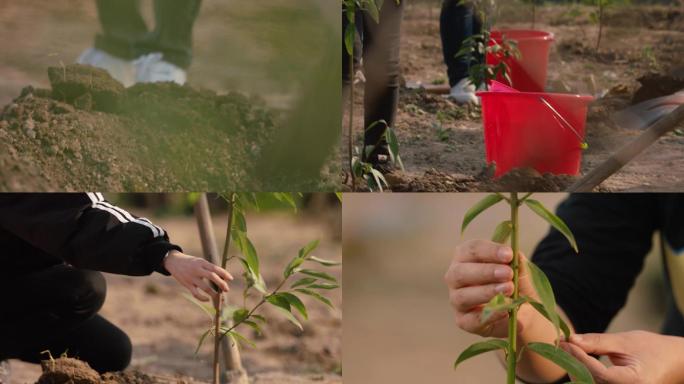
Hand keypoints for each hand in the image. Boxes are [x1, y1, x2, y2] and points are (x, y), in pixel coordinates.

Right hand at [164, 250, 232, 301]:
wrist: (173, 262)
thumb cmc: (191, 262)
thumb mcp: (200, 261)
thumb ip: (209, 268)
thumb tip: (223, 277)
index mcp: (202, 262)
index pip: (215, 268)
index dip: (224, 273)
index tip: (231, 279)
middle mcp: (197, 269)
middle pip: (212, 276)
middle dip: (221, 284)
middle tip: (227, 289)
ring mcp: (191, 278)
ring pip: (205, 287)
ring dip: (214, 294)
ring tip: (220, 298)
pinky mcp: (187, 284)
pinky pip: (196, 294)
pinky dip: (202, 298)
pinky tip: (207, 299)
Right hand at [444, 239, 536, 336]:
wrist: (524, 312)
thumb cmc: (517, 283)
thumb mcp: (521, 271)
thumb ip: (518, 263)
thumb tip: (516, 256)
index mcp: (465, 257)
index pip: (471, 249)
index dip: (489, 251)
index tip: (508, 254)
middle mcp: (455, 277)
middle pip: (460, 272)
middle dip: (485, 272)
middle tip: (508, 273)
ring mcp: (456, 300)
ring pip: (462, 296)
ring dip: (486, 292)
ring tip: (509, 289)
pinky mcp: (464, 321)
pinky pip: (472, 320)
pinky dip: (490, 315)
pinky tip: (505, 310)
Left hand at [562, 331, 683, 383]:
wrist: (675, 363)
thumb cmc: (653, 349)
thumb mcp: (625, 341)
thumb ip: (597, 342)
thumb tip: (571, 339)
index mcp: (635, 382)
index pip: (599, 373)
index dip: (579, 357)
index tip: (564, 342)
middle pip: (590, 382)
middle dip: (573, 363)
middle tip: (561, 343)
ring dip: (576, 368)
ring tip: (568, 348)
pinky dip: (584, 373)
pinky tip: (577, 359)